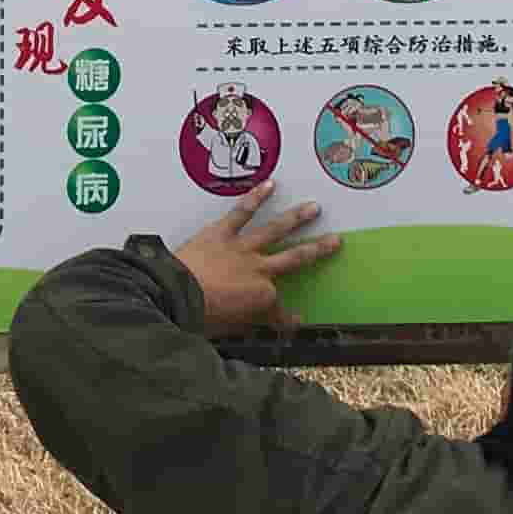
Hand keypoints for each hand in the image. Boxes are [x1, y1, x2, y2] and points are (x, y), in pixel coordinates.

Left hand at [176, 184, 335, 337]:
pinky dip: (255, 198)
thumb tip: (282, 325)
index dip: (285, 318)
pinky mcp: (221, 233)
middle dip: (318, 250)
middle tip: (337, 239)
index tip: (291, 321)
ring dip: (296, 218)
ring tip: (314, 207)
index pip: (278, 310)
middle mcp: (260, 269)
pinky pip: (241, 213)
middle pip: (295, 258)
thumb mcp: (232, 329)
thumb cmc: (202, 318)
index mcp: (263, 297)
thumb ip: (255, 323)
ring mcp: (242, 248)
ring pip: (275, 230)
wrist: (175, 295)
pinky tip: (270, 184)